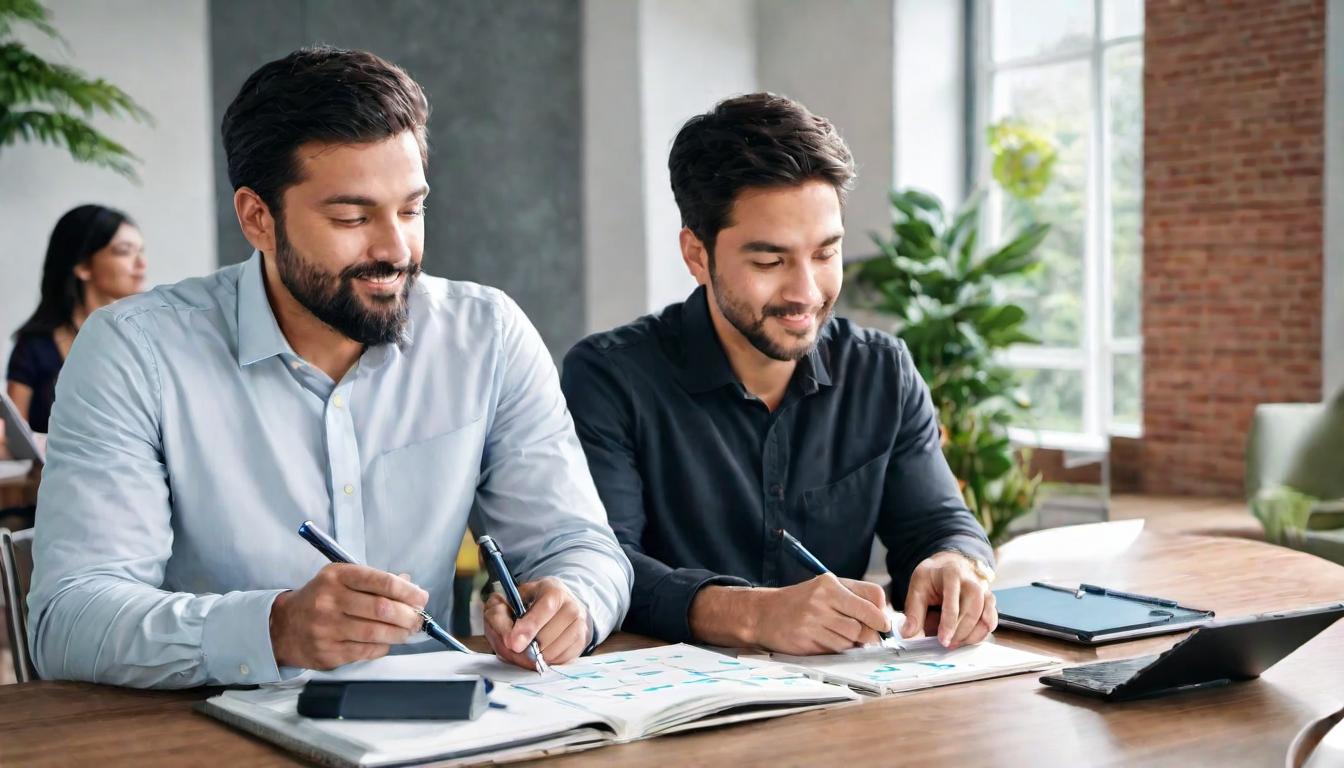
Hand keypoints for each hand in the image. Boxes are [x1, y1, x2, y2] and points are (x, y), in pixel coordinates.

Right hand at [270, 564, 428, 668]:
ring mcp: (327, 628)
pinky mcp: (327, 652)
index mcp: (337, 576)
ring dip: (399, 633)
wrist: (283, 626)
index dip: (406, 591)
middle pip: (381, 608)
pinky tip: (387, 642)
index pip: (379, 581)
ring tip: (407, 631)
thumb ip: (375, 581)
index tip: (421, 597)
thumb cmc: (320, 599)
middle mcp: (330, 600)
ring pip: (375, 632)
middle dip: (407, 615)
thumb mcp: (341, 579)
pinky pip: (365, 651)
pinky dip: (382, 647)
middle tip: (417, 619)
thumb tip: (410, 585)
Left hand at [483, 577, 589, 669]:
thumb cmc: (526, 604)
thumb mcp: (507, 601)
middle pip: (547, 636)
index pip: (545, 609)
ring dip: (534, 656)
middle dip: (526, 647)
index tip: (513, 643)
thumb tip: (509, 641)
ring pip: (553, 652)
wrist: (552, 607)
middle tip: (514, 646)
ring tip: (527, 647)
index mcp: (554, 590)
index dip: (528, 628)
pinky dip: (545, 661)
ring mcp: (580, 625)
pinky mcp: (582, 643)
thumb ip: (500, 616)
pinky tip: (540, 650)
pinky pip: (560, 661)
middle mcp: (572, 606)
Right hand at [696, 574, 889, 654]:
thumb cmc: (801, 602)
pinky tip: (825, 641)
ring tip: (838, 635)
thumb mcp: (826, 589)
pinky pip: (835, 651)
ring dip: (852, 644)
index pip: (873, 597)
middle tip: (868, 637)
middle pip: (865, 625)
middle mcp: (822, 600)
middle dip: (871, 635)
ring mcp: (813, 621)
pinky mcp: (806, 640)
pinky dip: (837, 649)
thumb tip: (886, 620)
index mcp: (831, 584)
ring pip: (852, 640)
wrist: (764, 613)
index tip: (882, 623)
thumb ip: (855, 599)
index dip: (882, 614)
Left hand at [901, 551, 996, 648]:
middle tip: (948, 644)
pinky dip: (982, 633)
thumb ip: (913, 611)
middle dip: (961, 632)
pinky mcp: (989, 600)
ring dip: (972, 636)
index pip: (953, 602)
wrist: (949, 565)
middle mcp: (972, 580)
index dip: (948, 624)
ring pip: (985, 617)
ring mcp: (983, 590)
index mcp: (951, 574)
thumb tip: (908, 632)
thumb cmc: (933, 576)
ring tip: (956, 643)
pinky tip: (968, 639)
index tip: (943, 640)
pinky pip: (991, 620)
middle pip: (973, 611)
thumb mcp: (918, 587)